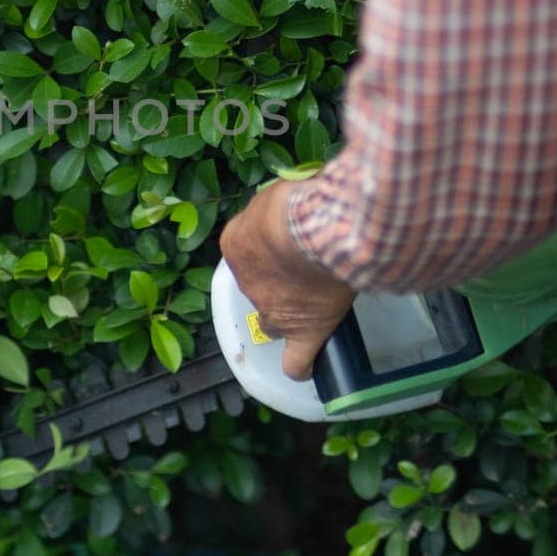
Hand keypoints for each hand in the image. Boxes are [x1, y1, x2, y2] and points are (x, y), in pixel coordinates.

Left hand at [218, 178, 356, 380]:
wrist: (315, 229)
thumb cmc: (299, 202)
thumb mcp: (281, 191)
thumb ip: (280, 206)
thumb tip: (295, 204)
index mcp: (236, 243)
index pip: (250, 250)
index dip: (272, 247)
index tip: (293, 239)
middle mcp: (246, 280)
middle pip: (261, 286)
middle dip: (281, 279)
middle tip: (310, 265)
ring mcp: (271, 310)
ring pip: (275, 321)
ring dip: (291, 313)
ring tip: (320, 298)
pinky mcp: (301, 331)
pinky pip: (296, 361)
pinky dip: (299, 364)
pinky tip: (306, 365)